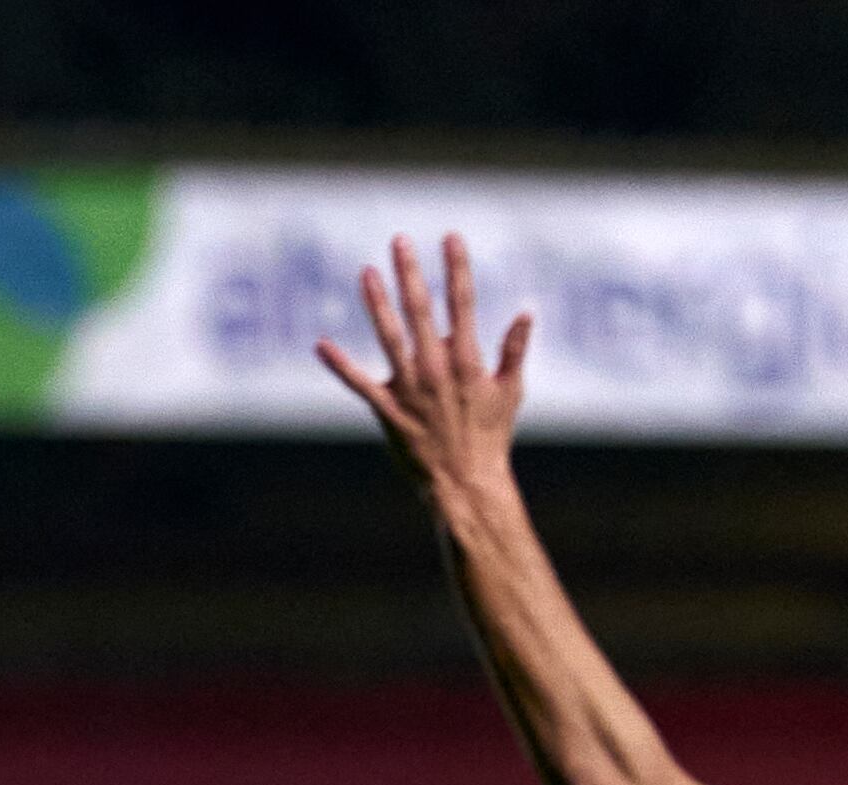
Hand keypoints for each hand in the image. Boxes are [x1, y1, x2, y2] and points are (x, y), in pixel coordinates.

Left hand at [316, 233, 533, 509]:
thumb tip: (526, 312)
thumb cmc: (491, 437)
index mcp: (467, 359)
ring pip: (389, 337)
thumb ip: (513, 350)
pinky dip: (339, 365)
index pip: (462, 303)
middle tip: (399, 241)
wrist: (467, 484)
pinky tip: (321, 344)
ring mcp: (409, 389)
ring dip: (376, 302)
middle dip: (409, 272)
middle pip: (420, 310)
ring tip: (366, 272)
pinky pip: (359, 384)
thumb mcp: (511, 391)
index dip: (456, 267)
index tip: (450, 237)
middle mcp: (435, 368)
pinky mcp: (388, 411)